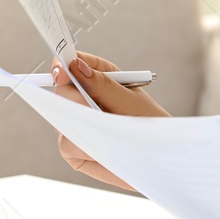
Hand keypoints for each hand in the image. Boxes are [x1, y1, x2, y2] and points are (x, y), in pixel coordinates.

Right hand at [53, 52, 168, 191]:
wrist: (160, 154)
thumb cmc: (150, 122)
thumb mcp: (130, 100)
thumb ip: (102, 84)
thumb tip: (76, 65)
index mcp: (100, 78)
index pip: (73, 63)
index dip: (63, 64)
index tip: (63, 70)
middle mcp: (84, 99)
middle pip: (61, 92)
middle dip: (70, 97)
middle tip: (85, 103)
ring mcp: (76, 124)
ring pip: (60, 120)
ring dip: (77, 124)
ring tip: (102, 128)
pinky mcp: (76, 148)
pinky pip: (67, 145)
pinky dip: (83, 147)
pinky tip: (102, 149)